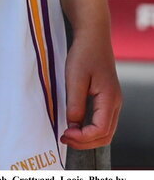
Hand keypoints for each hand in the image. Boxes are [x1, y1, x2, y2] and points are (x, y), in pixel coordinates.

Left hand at [60, 27, 120, 148]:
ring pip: (105, 130)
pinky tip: (74, 125)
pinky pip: (101, 120)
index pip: (101, 130)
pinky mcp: (106, 98)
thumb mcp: (75, 77)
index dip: (83, 137)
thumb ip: (74, 102)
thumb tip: (72, 124)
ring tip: (68, 134)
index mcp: (109, 99)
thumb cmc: (84, 54)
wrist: (93, 36)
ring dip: (87, 137)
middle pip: (105, 135)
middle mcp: (114, 104)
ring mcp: (112, 101)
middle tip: (65, 139)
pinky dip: (89, 128)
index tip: (65, 134)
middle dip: (85, 142)